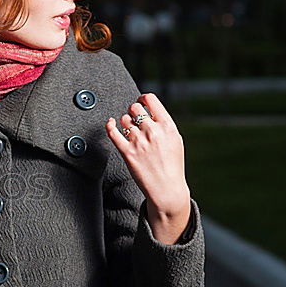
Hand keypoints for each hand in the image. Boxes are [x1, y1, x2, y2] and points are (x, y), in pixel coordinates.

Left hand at [105, 93, 191, 243]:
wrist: (167, 188)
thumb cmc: (172, 164)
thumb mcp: (175, 139)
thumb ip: (163, 123)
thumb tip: (150, 109)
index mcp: (167, 126)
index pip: (150, 100)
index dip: (143, 98)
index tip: (140, 101)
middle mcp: (153, 132)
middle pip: (135, 107)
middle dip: (134, 110)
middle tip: (135, 119)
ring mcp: (139, 142)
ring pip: (124, 119)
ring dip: (126, 122)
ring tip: (131, 131)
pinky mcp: (127, 152)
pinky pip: (113, 132)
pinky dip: (109, 125)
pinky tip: (110, 123)